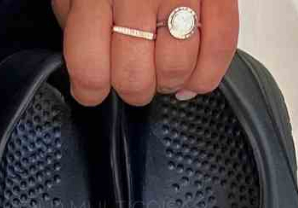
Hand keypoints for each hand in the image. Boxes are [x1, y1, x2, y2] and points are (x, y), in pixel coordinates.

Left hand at [52, 0, 239, 106]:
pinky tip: (190, 76)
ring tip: (161, 68)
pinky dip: (205, 74)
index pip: (91, 71)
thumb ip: (77, 26)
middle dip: (132, 89)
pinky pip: (220, 47)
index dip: (91, 91)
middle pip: (135, 78)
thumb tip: (87, 72)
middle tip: (133, 75)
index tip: (95, 88)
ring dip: (167, 82)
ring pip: (175, 68)